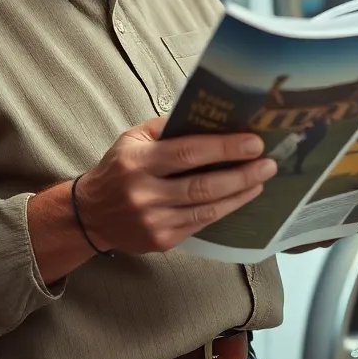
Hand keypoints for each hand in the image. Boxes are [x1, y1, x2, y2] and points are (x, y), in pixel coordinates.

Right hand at [75, 117, 276, 254]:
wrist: (89, 215)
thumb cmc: (117, 169)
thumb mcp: (132, 139)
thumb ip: (166, 128)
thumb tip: (208, 118)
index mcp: (138, 161)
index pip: (188, 153)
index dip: (224, 148)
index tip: (253, 143)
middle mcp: (145, 193)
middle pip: (203, 185)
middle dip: (241, 173)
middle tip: (268, 163)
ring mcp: (154, 220)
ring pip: (206, 209)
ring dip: (239, 194)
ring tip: (261, 180)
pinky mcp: (162, 240)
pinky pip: (200, 224)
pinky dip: (224, 210)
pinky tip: (240, 197)